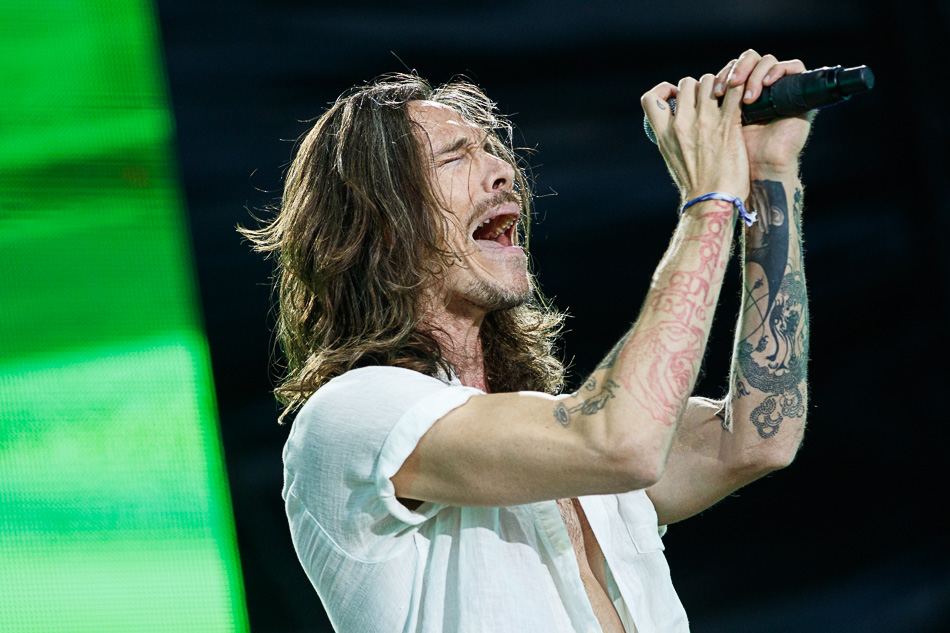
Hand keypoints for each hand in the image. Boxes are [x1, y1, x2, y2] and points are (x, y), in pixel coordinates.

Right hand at [641, 73, 749, 204]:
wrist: (712, 202)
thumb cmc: (695, 186)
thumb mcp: (672, 159)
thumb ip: (672, 138)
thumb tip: (677, 126)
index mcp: (664, 134)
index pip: (651, 98)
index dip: (664, 90)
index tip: (675, 97)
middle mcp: (681, 124)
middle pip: (686, 83)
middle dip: (698, 87)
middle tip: (710, 99)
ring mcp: (704, 123)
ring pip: (709, 81)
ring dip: (720, 86)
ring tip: (728, 100)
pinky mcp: (728, 125)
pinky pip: (735, 92)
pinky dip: (741, 89)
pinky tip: (745, 98)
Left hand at [713, 50, 813, 177]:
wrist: (759, 171)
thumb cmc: (733, 156)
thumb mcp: (712, 126)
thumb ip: (702, 106)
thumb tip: (684, 86)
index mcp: (740, 94)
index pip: (732, 67)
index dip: (722, 74)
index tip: (714, 92)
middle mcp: (759, 88)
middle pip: (748, 58)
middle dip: (737, 69)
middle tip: (730, 87)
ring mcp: (778, 89)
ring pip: (766, 60)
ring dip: (754, 74)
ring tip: (748, 98)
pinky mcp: (796, 93)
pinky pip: (792, 67)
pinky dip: (778, 71)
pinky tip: (766, 86)